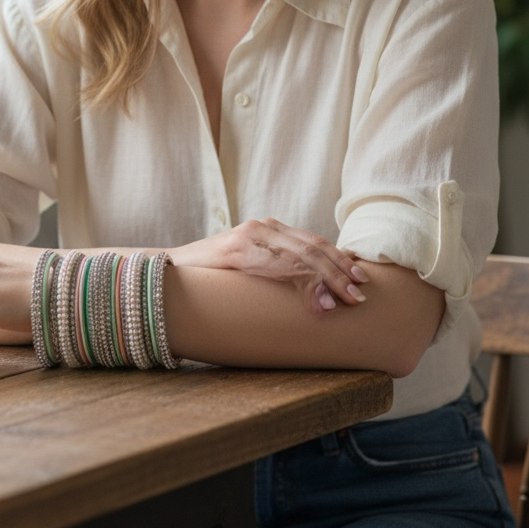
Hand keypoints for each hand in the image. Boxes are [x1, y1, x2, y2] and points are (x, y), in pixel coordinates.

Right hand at [170, 219, 369, 315]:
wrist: (167, 274)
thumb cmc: (213, 279)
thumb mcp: (251, 272)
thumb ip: (277, 273)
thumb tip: (317, 296)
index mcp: (270, 230)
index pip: (314, 242)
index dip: (340, 260)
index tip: (361, 279)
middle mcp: (262, 227)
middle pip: (313, 247)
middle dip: (340, 271)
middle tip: (360, 294)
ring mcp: (249, 236)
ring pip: (301, 255)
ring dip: (328, 279)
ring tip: (345, 298)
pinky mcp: (236, 250)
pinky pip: (278, 265)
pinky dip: (302, 283)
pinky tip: (318, 300)